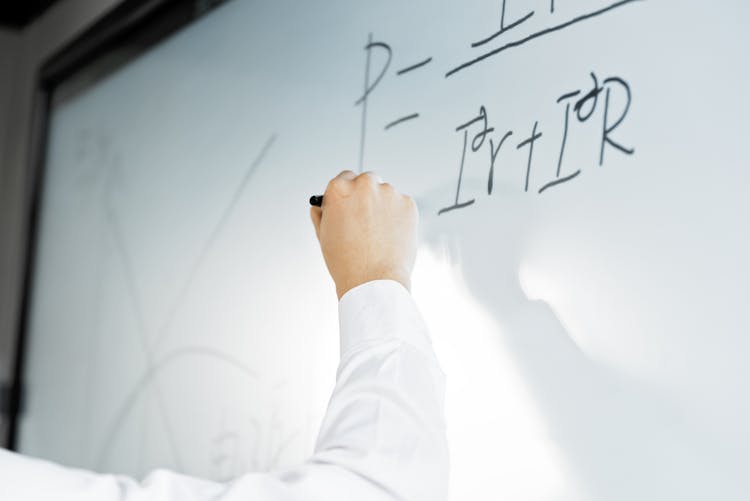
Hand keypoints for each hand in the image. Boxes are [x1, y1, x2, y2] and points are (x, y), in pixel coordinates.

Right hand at [310, 171, 417, 298]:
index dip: (347, 195)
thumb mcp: (324, 236)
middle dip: (366, 197)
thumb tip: (319, 207)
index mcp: (339, 189)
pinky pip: (401, 206)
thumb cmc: (347, 263)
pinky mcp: (408, 204)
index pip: (343, 179)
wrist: (374, 281)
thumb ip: (321, 215)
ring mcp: (389, 193)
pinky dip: (398, 217)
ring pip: (385, 194)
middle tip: (366, 220)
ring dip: (383, 207)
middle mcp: (365, 185)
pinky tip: (390, 237)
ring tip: (378, 236)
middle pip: (366, 182)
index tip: (350, 204)